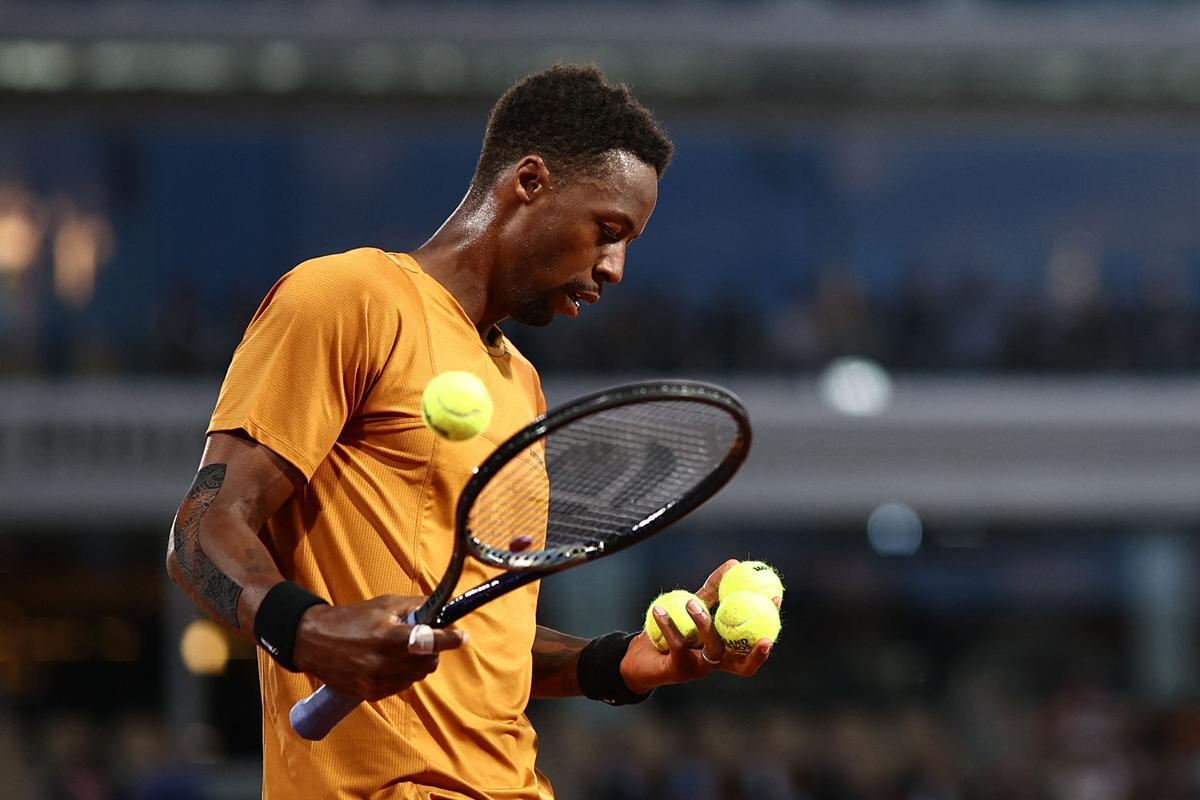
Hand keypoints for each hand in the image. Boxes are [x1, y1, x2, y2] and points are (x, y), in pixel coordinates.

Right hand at [292, 595, 467, 700]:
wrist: (313, 641)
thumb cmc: (351, 619)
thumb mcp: (384, 604)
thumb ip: (417, 606)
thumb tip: (446, 605)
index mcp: (387, 636)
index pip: (430, 641)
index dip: (450, 639)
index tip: (462, 636)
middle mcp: (383, 662)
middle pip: (428, 663)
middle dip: (433, 651)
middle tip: (425, 639)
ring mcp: (376, 681)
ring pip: (417, 677)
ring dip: (418, 664)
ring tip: (402, 650)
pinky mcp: (370, 694)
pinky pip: (401, 687)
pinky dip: (403, 675)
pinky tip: (389, 663)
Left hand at [619, 559, 777, 694]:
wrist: (637, 658)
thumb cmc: (669, 634)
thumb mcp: (692, 609)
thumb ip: (712, 592)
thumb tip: (733, 564)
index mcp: (725, 651)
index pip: (754, 645)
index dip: (770, 624)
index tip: (776, 600)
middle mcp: (717, 664)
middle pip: (742, 658)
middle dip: (753, 643)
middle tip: (751, 609)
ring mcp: (699, 669)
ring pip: (712, 647)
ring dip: (703, 623)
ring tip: (691, 603)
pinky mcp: (678, 670)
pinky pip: (678, 644)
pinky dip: (668, 624)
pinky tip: (659, 608)